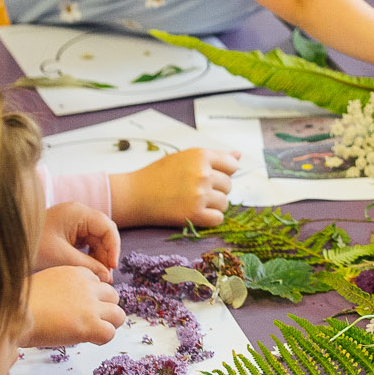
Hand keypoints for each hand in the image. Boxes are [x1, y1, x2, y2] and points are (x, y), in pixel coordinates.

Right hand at [23, 266, 124, 346]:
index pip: (98, 282)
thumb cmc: (17, 303)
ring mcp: (90, 306)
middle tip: (90, 320)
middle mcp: (87, 287)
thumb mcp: (42, 284)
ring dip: (109, 324)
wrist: (11, 314)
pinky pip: (110, 333)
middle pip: (113, 296)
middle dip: (104, 309)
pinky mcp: (89, 325)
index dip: (92, 297)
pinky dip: (102, 339)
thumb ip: (60, 289)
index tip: (82, 307)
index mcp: (75, 273)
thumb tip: (62, 303)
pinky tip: (89, 341)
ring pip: (118, 314)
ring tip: (93, 331)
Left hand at [34, 201, 118, 276]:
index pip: (107, 228)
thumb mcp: (62, 257)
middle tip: (106, 275)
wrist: (5, 246)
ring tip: (97, 275)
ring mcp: (73, 222)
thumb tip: (108, 277)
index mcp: (77, 213)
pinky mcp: (67, 231)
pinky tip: (87, 269)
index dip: (113, 247)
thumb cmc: (32, 246)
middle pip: (103, 233)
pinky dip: (88, 255)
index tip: (112, 267)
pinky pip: (85, 242)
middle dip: (106, 254)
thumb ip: (88, 266)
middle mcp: (78, 214)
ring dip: (98, 257)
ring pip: (95, 239)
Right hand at [112, 147, 239, 227]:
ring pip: (224, 203)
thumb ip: (214, 157)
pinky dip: (209, 219)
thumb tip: (239, 155)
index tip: (208, 177)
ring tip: (193, 202)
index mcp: (201, 155)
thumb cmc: (158, 175)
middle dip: (216, 189)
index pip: (232, 165)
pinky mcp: (194, 214)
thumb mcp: (185, 158)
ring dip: (213, 205)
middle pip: (228, 185)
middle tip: (194, 191)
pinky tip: (195, 214)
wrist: (134, 195)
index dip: (223, 172)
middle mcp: (203, 173)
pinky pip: (218, 218)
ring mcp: (199, 194)